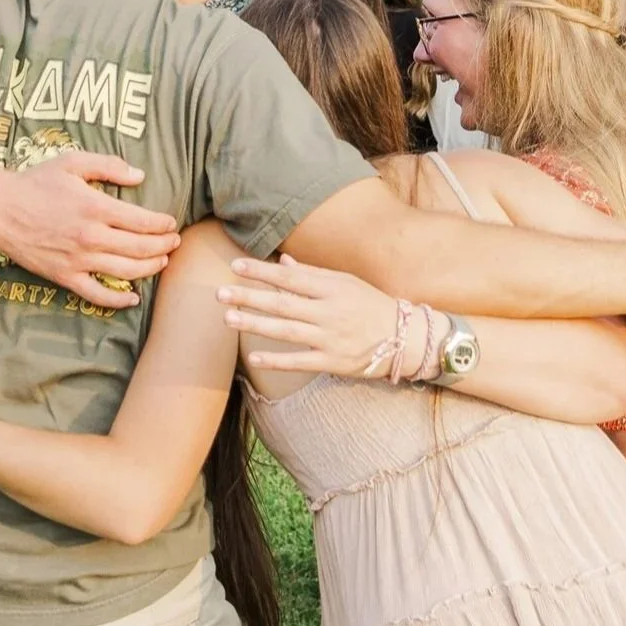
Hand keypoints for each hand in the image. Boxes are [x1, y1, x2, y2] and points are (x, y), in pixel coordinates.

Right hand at [0, 152, 181, 309]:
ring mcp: (79, 260)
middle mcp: (91, 237)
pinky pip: (97, 294)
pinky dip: (118, 300)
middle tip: (174, 242)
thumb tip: (140, 175)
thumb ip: (108, 166)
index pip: (143, 221)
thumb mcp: (72, 162)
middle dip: (164, 246)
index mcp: (96, 207)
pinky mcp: (65, 277)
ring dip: (151, 268)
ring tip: (162, 262)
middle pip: (141, 247)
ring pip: (126, 271)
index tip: (171, 223)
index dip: (163, 224)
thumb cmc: (35, 183)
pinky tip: (132, 298)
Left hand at [217, 255, 399, 375]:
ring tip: (228, 318)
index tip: (235, 266)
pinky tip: (254, 357)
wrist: (405, 338)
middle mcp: (329, 312)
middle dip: (249, 297)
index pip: (290, 278)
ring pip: (286, 330)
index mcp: (332, 288)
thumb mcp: (346, 283)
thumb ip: (312, 274)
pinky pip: (300, 361)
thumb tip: (281, 262)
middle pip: (283, 303)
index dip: (262, 272)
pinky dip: (277, 360)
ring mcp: (330, 338)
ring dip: (255, 324)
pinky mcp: (333, 362)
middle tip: (220, 293)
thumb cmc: (372, 305)